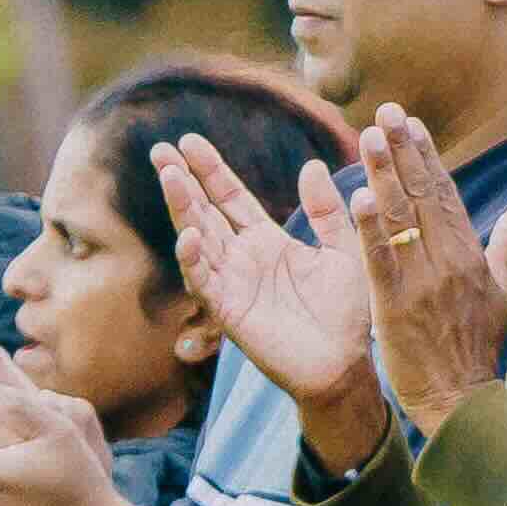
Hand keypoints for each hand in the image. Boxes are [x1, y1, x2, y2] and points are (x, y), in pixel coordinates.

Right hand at [152, 130, 386, 462]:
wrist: (346, 365)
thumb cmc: (347, 313)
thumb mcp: (344, 251)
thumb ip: (326, 212)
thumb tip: (312, 164)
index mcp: (267, 241)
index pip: (230, 198)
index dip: (210, 170)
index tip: (189, 141)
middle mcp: (242, 258)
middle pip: (203, 212)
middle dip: (181, 181)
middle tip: (159, 149)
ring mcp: (231, 282)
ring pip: (196, 238)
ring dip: (182, 209)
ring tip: (170, 176)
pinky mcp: (228, 310)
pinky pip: (204, 281)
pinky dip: (194, 258)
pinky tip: (188, 235)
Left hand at [350, 107, 506, 437]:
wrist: (461, 397)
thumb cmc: (480, 346)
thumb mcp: (504, 293)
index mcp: (470, 255)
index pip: (445, 194)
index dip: (426, 156)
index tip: (409, 122)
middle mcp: (447, 261)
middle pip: (422, 196)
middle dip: (402, 151)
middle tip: (385, 112)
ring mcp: (421, 282)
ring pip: (400, 219)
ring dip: (383, 174)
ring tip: (367, 136)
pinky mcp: (394, 305)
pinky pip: (381, 260)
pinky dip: (369, 229)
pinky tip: (357, 197)